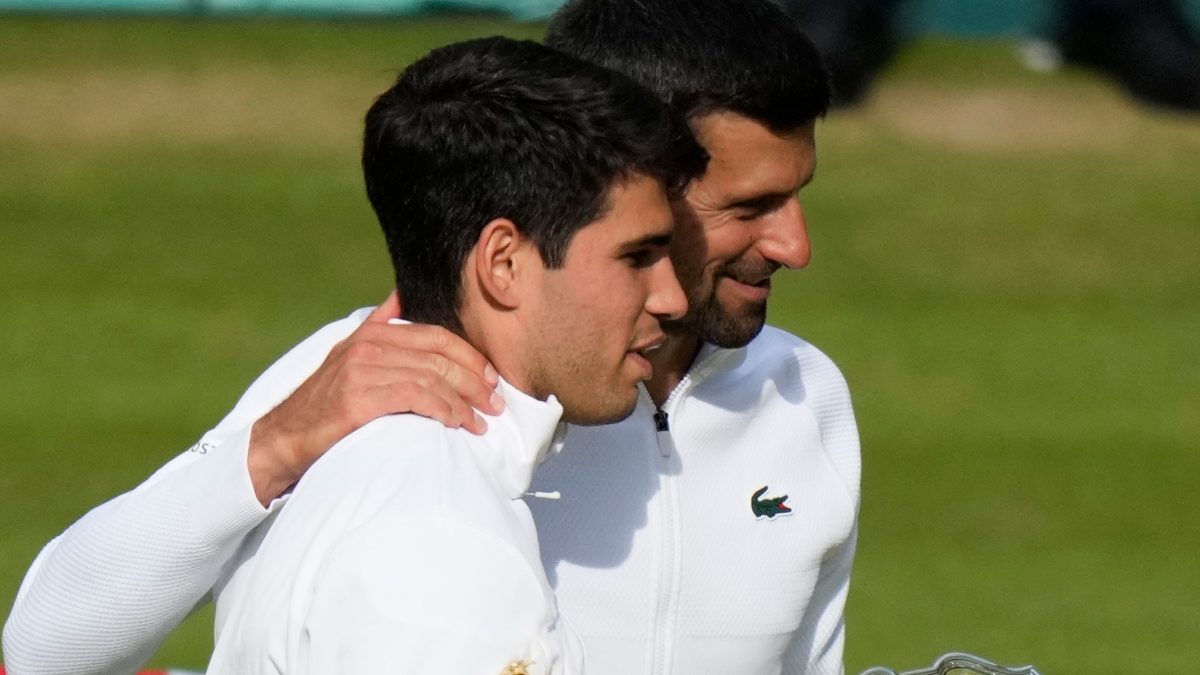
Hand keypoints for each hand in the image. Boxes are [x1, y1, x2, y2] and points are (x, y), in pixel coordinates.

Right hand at [246, 292, 502, 503]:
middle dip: (474, 381)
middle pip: (440, 356)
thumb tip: (401, 296)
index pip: (437, 336)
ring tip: (480, 423)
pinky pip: (415, 397)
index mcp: (373, 333)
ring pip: (432, 378)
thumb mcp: (349, 356)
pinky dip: (442, 410)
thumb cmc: (324, 405)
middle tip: (495, 405)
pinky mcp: (359, 398)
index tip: (491, 380)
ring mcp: (362, 370)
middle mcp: (368, 346)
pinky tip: (455, 423)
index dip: (470, 357)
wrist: (282, 439)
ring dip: (463, 402)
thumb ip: (378, 325)